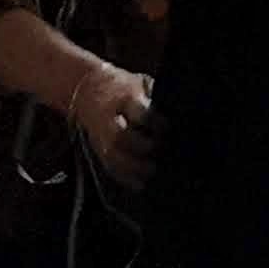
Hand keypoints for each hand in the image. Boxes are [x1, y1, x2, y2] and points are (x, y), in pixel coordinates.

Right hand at [68, 66, 156, 188]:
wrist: (89, 88)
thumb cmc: (124, 87)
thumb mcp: (141, 82)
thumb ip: (156, 96)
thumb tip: (179, 108)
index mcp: (123, 98)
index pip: (138, 112)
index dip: (154, 122)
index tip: (167, 129)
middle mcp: (109, 118)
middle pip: (121, 136)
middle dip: (142, 147)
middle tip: (161, 152)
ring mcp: (100, 135)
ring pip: (112, 155)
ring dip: (133, 168)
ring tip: (152, 172)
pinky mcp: (98, 148)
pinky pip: (108, 166)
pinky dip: (124, 177)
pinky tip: (139, 184)